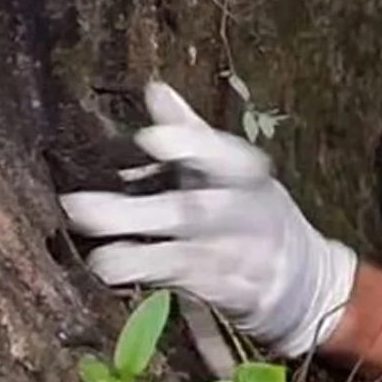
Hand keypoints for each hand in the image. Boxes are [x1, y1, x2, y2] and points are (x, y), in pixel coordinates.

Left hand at [59, 81, 359, 357]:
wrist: (305, 279)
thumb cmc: (257, 215)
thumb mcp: (238, 171)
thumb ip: (193, 134)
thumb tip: (155, 89)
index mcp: (249, 177)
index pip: (226, 157)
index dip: (190, 146)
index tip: (148, 138)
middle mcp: (244, 215)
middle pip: (194, 212)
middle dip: (137, 212)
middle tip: (77, 205)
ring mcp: (237, 257)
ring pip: (183, 256)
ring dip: (136, 255)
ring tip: (94, 254)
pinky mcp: (228, 292)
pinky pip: (185, 286)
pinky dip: (148, 276)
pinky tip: (112, 269)